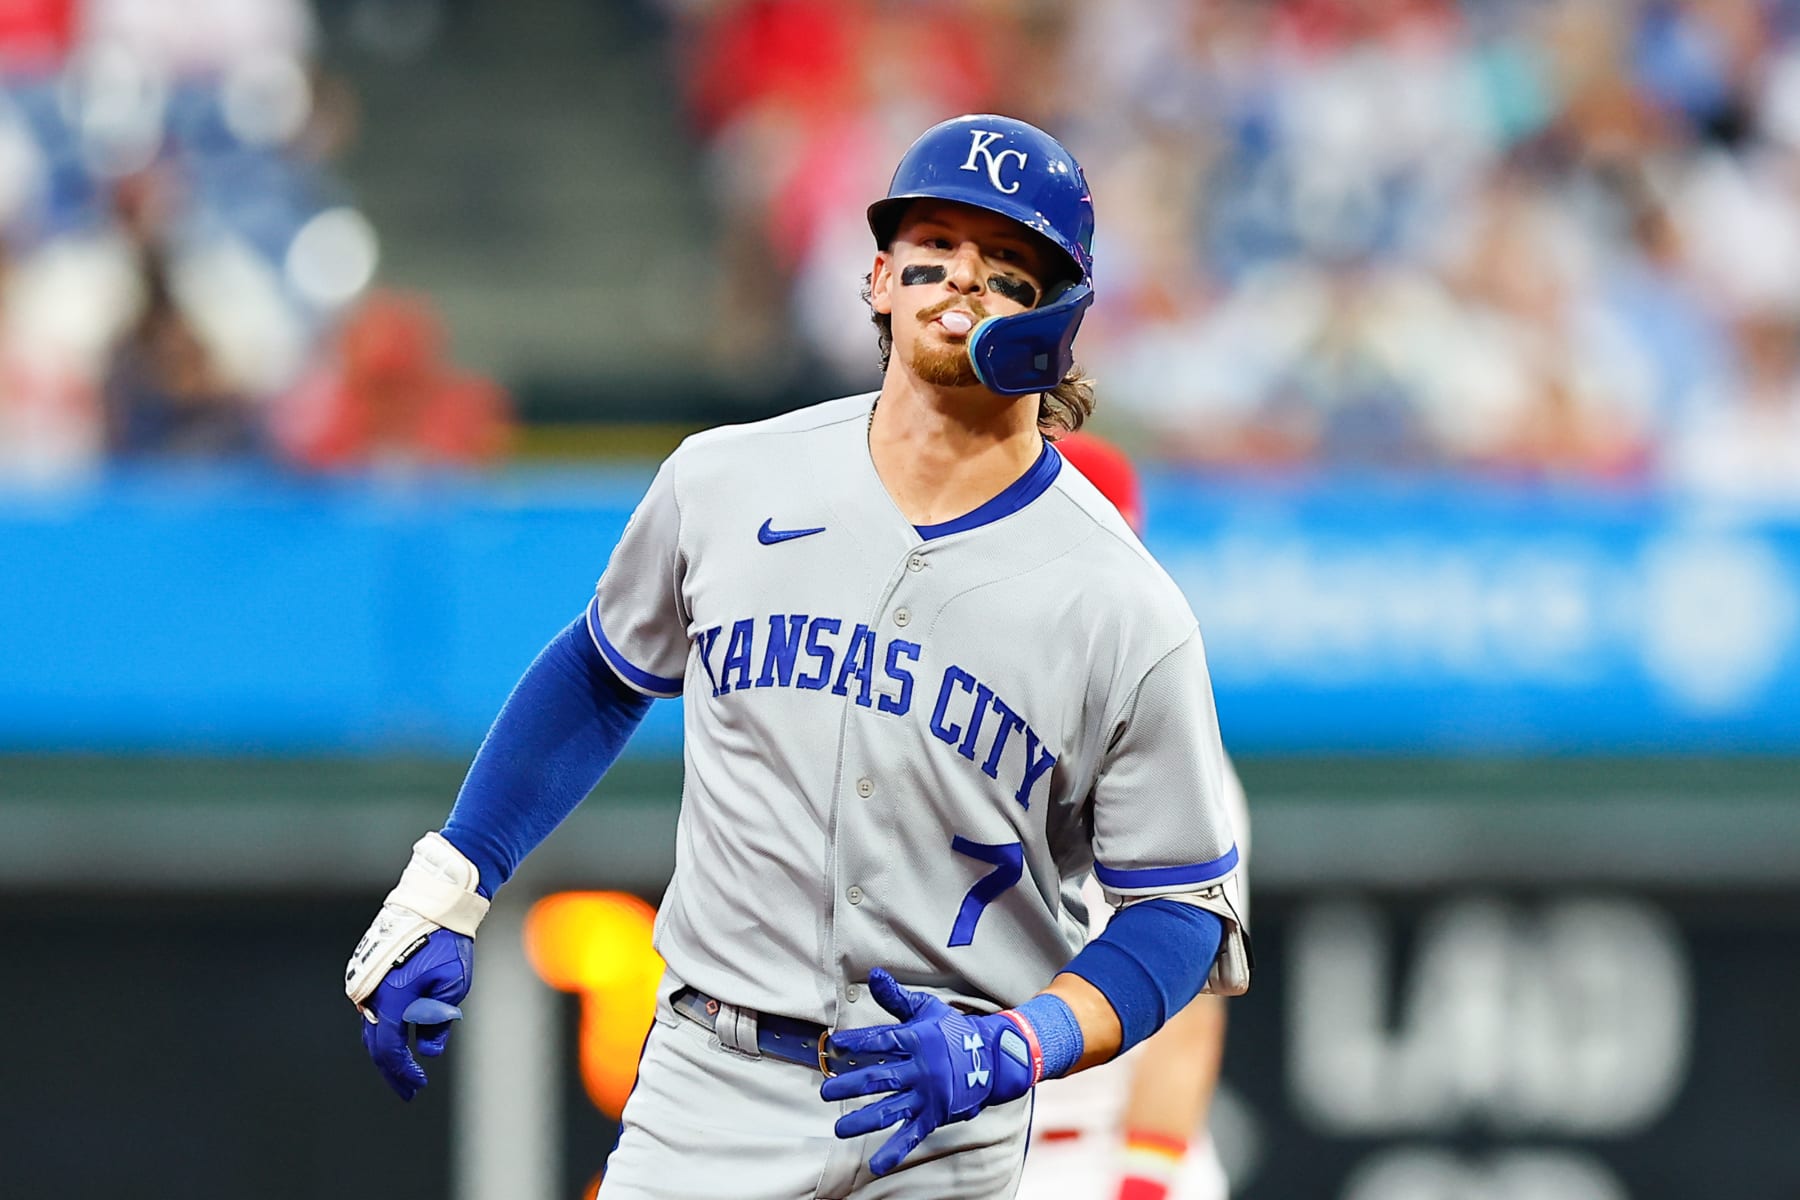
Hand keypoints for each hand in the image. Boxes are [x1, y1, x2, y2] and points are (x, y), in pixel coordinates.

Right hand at [357, 927, 473, 1099]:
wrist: (431, 905)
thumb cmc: (447, 943)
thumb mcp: (453, 986)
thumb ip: (438, 1022)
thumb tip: (428, 1049)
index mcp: (392, 998)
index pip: (389, 1048)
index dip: (403, 1071)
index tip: (418, 1084)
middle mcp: (371, 993)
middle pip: (376, 1044)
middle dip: (392, 1070)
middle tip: (408, 1090)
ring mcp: (365, 982)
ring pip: (372, 1028)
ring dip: (387, 1050)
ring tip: (404, 1070)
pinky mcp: (366, 973)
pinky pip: (373, 1010)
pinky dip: (384, 1029)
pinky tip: (398, 1039)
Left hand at [821, 967, 1034, 1174]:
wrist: (993, 1059)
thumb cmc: (953, 1031)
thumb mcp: (927, 1009)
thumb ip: (897, 998)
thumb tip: (874, 974)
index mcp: (916, 1041)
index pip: (882, 1041)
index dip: (858, 1042)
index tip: (836, 1044)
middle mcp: (919, 1070)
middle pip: (878, 1078)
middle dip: (849, 1085)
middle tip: (825, 1091)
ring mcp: (926, 1095)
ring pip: (889, 1109)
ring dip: (863, 1120)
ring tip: (840, 1129)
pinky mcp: (934, 1115)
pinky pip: (912, 1135)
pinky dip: (895, 1151)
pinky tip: (876, 1165)